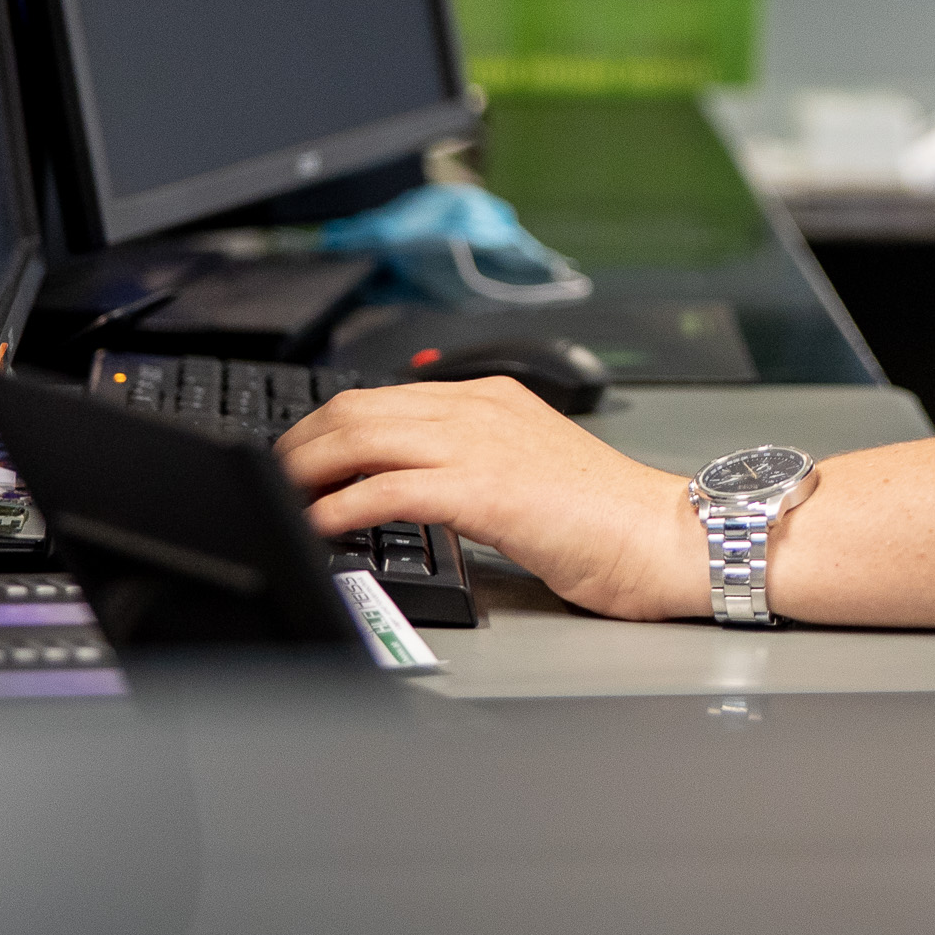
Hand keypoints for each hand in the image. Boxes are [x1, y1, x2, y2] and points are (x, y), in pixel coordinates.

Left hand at [275, 380, 695, 619]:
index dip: (323, 426)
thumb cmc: (609, 520)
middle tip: (269, 477)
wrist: (666, 537)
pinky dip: (339, 506)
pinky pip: (386, 489)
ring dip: (305, 469)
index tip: (293, 457)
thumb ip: (471, 466)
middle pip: (358, 409)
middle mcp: (480, 408)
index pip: (382, 398)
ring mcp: (481, 444)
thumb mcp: (527, 472)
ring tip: (277, 497)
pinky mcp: (484, 488)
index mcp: (492, 397)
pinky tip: (317, 525)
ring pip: (362, 438)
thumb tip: (407, 489)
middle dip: (298, 443)